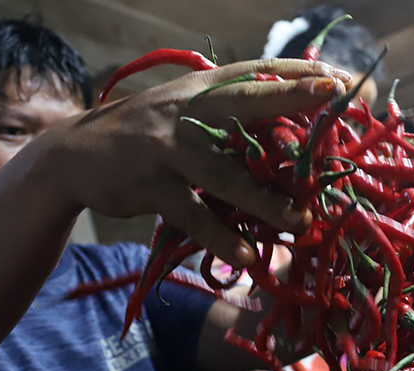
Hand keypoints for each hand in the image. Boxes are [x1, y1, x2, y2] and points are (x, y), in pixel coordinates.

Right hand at [43, 59, 350, 265]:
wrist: (74, 154)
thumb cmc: (148, 136)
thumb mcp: (185, 112)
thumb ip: (228, 117)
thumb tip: (289, 132)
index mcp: (201, 88)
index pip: (256, 71)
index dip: (297, 72)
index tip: (339, 75)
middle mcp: (187, 110)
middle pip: (246, 101)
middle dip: (291, 97)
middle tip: (331, 97)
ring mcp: (167, 148)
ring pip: (226, 173)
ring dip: (266, 199)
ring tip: (301, 220)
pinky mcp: (150, 186)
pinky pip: (193, 214)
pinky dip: (220, 237)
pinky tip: (247, 255)